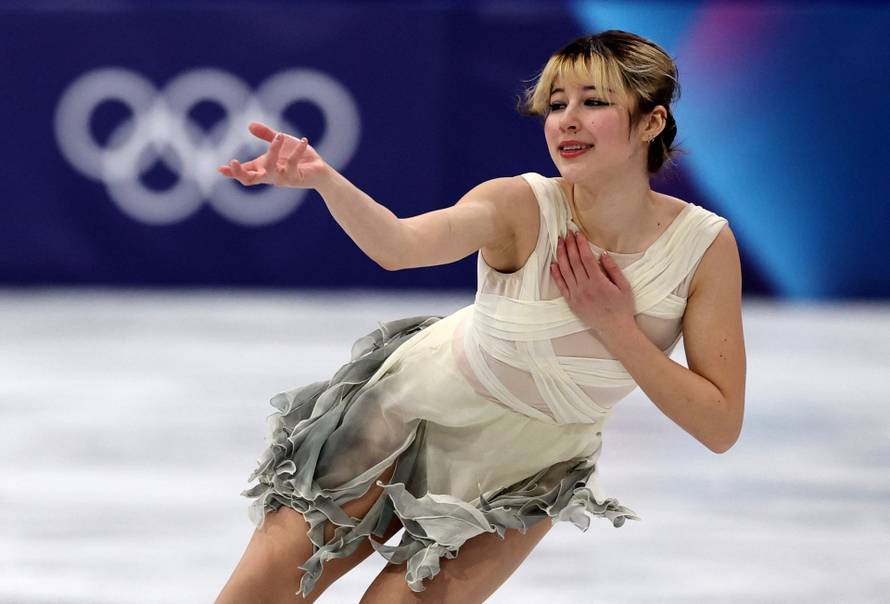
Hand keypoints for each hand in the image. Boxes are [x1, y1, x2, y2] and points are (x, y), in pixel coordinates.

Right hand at [217, 121, 331, 188]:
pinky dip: (298, 151)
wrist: (319, 169)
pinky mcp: (295, 178)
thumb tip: (250, 125)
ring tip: (280, 136)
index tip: (220, 169)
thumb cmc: (298, 157)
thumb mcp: (280, 143)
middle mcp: (270, 175)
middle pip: (250, 180)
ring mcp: (282, 178)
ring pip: (270, 170)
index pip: (244, 173)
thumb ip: (266, 135)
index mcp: (263, 168)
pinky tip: (303, 141)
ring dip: (273, 151)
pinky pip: (292, 164)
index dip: (232, 172)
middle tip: (233, 162)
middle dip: (240, 173)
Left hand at [550, 231, 636, 342]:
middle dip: (569, 246)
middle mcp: (584, 287)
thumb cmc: (622, 307)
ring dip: (561, 256)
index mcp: (598, 282)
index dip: (580, 244)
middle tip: (566, 234)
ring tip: (559, 243)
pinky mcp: (571, 302)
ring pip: (565, 271)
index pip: (586, 258)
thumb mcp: (624, 286)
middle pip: (573, 262)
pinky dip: (556, 274)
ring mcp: (576, 295)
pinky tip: (553, 264)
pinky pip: (561, 286)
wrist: (614, 328)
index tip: (577, 234)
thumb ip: (613, 269)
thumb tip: (602, 254)